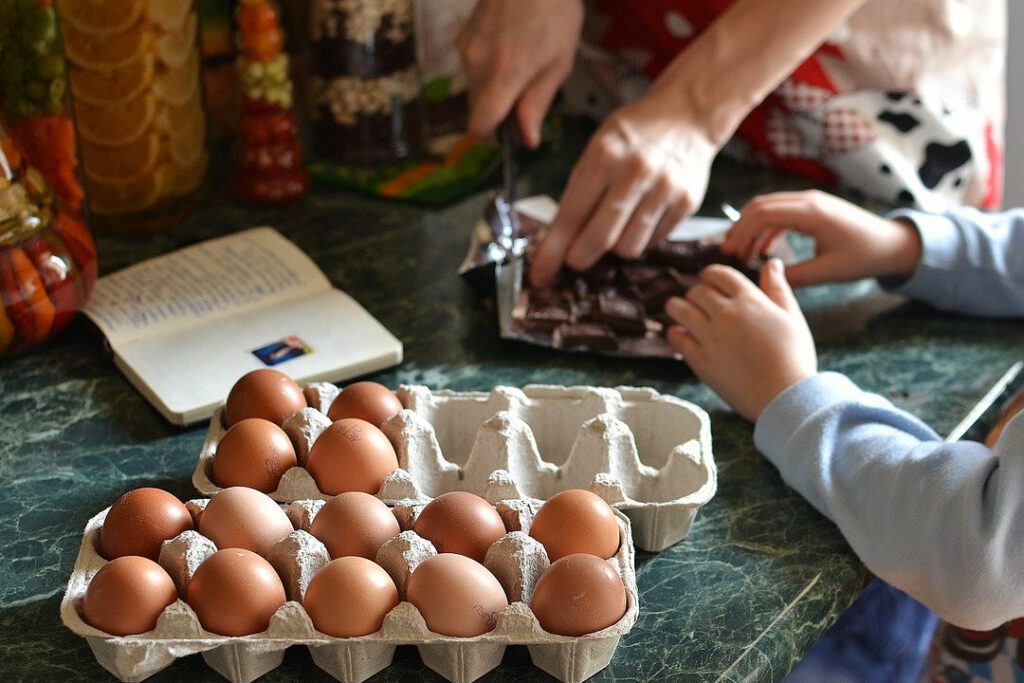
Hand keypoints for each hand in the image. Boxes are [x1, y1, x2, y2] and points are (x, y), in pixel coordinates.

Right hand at [457, 0, 583, 147]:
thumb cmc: (554, 9)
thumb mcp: (559, 62)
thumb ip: (538, 103)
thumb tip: (527, 139)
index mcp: (503, 74)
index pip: (480, 124)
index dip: (492, 139)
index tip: (508, 138)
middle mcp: (477, 64)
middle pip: (476, 109)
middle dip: (497, 114)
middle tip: (526, 100)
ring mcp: (466, 48)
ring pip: (474, 88)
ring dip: (494, 90)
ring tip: (523, 66)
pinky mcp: (463, 35)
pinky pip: (472, 66)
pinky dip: (488, 70)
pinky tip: (510, 49)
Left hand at [529, 93, 716, 286]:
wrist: (688, 114)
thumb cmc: (633, 134)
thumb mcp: (597, 147)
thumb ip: (579, 191)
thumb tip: (557, 241)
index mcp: (605, 156)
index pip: (571, 215)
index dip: (553, 251)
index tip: (540, 275)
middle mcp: (636, 172)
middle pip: (600, 239)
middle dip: (580, 258)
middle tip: (575, 260)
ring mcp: (665, 189)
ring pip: (629, 248)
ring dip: (614, 248)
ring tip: (614, 228)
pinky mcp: (687, 202)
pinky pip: (653, 241)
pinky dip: (640, 238)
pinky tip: (639, 219)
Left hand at [665, 259, 816, 420]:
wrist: (784, 396)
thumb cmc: (794, 358)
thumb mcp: (792, 317)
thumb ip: (778, 288)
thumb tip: (772, 263)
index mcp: (749, 300)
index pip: (719, 274)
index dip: (711, 275)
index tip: (710, 281)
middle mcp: (725, 314)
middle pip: (697, 291)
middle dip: (697, 293)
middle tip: (699, 303)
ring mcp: (709, 336)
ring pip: (678, 309)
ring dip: (677, 307)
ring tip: (681, 312)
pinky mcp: (699, 359)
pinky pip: (675, 337)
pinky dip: (675, 333)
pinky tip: (681, 335)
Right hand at [721, 191, 921, 286]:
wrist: (893, 243)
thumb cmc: (864, 257)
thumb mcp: (828, 272)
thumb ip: (795, 276)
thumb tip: (765, 280)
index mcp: (811, 213)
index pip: (763, 214)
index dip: (741, 232)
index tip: (730, 254)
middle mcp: (808, 200)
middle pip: (760, 205)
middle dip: (739, 228)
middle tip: (728, 253)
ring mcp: (811, 201)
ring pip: (768, 206)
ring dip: (750, 226)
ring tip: (741, 252)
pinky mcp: (813, 208)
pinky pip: (781, 212)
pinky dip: (766, 227)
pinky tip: (761, 249)